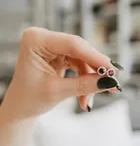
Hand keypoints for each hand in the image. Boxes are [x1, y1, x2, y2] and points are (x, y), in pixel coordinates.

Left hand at [2, 27, 122, 119]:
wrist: (21, 107)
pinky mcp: (59, 55)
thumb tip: (110, 81)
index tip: (113, 71)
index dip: (96, 58)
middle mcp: (44, 38)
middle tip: (111, 85)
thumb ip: (84, 85)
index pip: (73, 44)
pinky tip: (86, 96)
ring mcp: (52, 46)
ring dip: (89, 80)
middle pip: (80, 51)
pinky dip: (85, 80)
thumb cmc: (29, 99)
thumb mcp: (57, 92)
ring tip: (88, 101)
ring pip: (82, 59)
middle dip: (95, 71)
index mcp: (36, 40)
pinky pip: (79, 64)